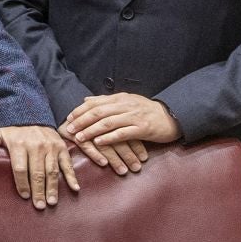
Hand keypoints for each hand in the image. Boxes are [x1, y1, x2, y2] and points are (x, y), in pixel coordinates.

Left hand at [0, 124, 77, 209]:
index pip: (20, 168)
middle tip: (39, 206)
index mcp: (20, 145)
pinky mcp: (61, 147)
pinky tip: (74, 189)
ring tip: (51, 202)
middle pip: (37, 172)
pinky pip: (67, 164)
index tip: (24, 196)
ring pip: (52, 171)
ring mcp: (51, 147)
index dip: (22, 183)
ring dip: (53, 188)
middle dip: (38, 191)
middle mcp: (36, 146)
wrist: (32, 115)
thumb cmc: (13, 131)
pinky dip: (72, 177)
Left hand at [61, 94, 178, 172]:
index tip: (68, 118)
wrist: (171, 117)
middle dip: (81, 121)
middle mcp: (125, 105)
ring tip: (79, 138)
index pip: (95, 102)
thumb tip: (86, 99)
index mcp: (120, 98)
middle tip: (69, 129)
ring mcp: (134, 117)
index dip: (80, 110)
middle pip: (98, 112)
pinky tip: (98, 143)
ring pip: (108, 122)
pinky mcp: (142, 129)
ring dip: (91, 131)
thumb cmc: (146, 111)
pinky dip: (109, 138)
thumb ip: (106, 101)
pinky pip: (122, 133)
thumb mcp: (126, 101)